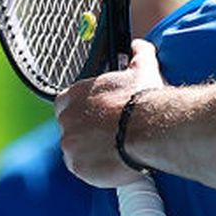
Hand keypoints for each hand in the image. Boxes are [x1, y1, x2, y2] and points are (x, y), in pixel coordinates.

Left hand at [56, 41, 163, 185]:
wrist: (149, 128)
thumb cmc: (143, 100)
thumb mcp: (142, 69)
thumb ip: (138, 54)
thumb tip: (139, 45)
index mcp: (74, 94)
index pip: (66, 104)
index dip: (84, 113)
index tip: (98, 118)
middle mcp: (66, 118)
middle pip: (71, 129)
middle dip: (87, 134)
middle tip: (110, 138)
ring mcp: (70, 143)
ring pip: (76, 151)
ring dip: (92, 153)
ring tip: (115, 152)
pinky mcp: (77, 166)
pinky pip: (83, 170)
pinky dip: (96, 170)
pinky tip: (114, 164)